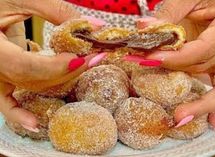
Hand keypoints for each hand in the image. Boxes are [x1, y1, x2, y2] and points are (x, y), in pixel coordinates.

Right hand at [0, 0, 105, 130]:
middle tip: (94, 58)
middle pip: (33, 78)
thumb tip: (95, 26)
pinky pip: (7, 101)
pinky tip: (36, 124)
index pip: (25, 66)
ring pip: (30, 86)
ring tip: (83, 66)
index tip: (83, 58)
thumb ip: (58, 11)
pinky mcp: (0, 77)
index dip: (56, 66)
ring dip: (60, 79)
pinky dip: (20, 113)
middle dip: (67, 70)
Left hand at [136, 0, 214, 128]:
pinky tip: (212, 122)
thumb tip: (143, 28)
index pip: (202, 49)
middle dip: (176, 76)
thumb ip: (169, 12)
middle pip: (204, 67)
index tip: (150, 60)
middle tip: (151, 79)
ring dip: (203, 103)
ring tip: (182, 117)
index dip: (175, 58)